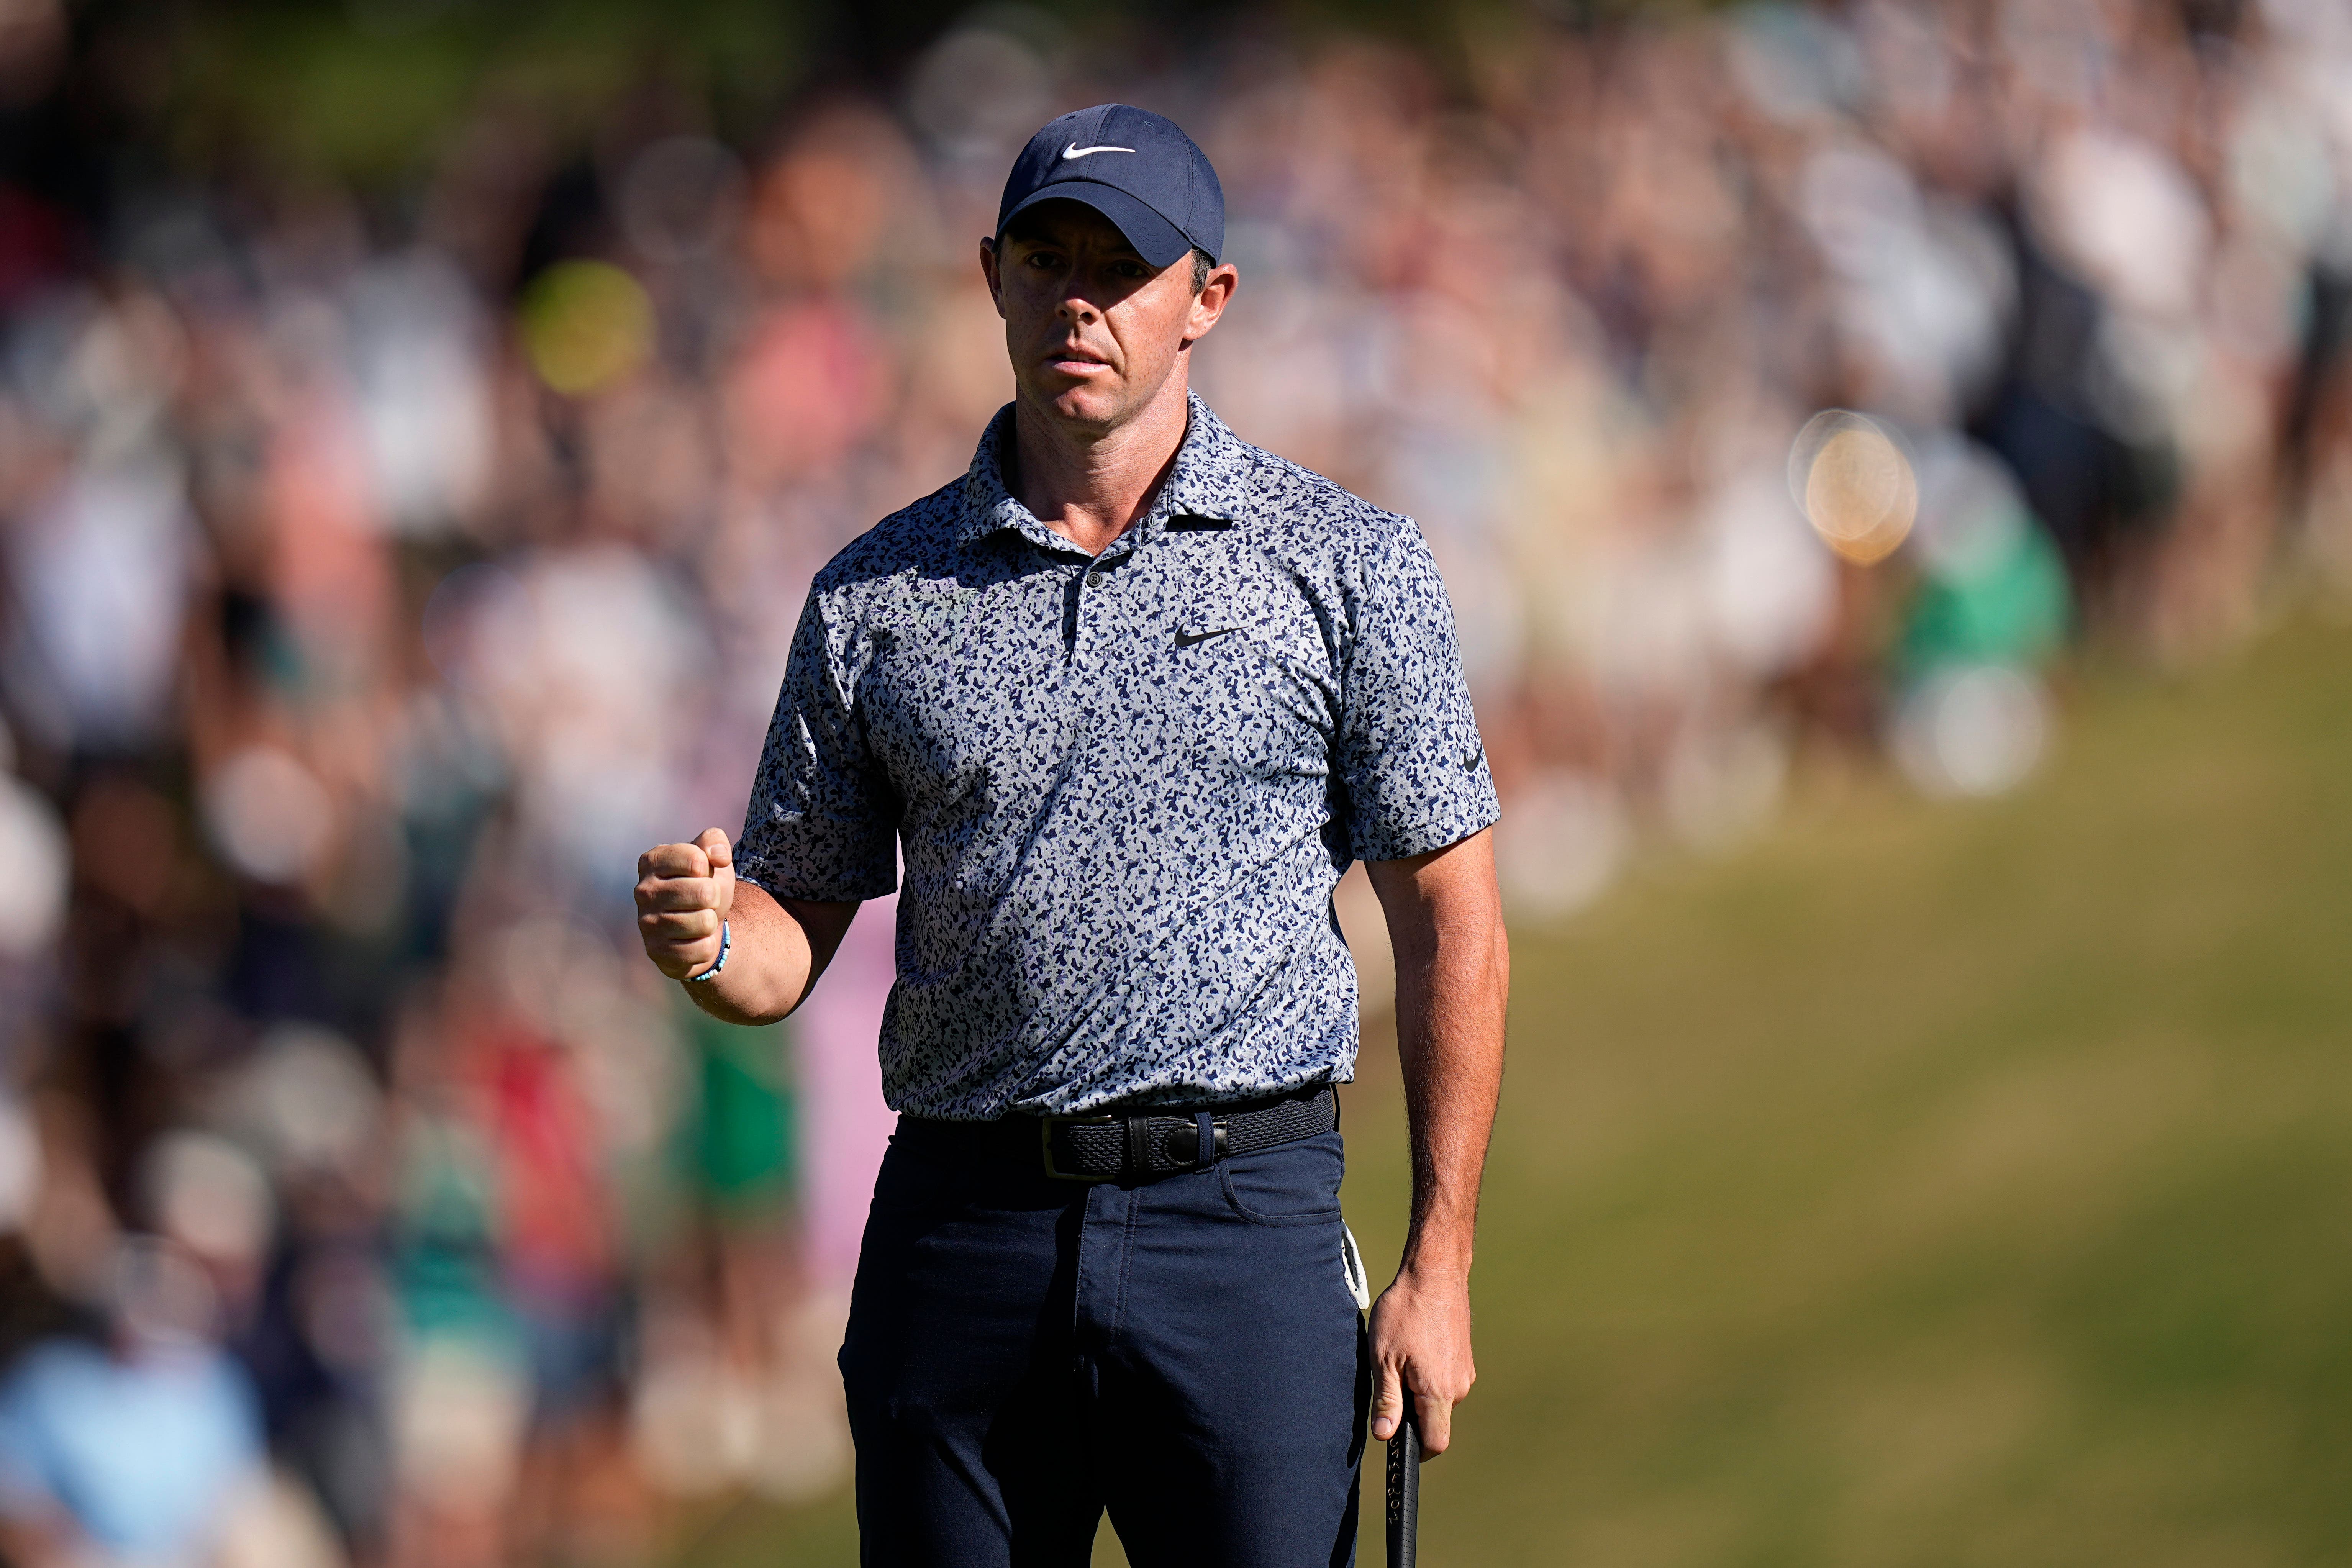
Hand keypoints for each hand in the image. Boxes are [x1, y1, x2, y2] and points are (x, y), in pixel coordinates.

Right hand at [635, 828, 735, 979]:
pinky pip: (703, 949)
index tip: (700, 873)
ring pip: (705, 922)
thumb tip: (719, 856)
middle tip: (703, 900)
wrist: (697, 927)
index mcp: (652, 861)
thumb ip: (714, 841)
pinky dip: (706, 945)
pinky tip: (693, 940)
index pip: (697, 860)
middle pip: (705, 892)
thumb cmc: (702, 885)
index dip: (709, 868)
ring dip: (710, 922)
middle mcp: (643, 891)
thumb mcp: (711, 858)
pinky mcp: (655, 951)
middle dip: (715, 897)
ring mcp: (646, 923)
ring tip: (697, 919)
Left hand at [1367, 1265, 1474, 1454]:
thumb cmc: (1405, 1312)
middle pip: (1435, 1421)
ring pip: (1439, 1400)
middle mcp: (1458, 1387)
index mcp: (1438, 1392)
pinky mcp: (1464, 1358)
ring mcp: (1464, 1371)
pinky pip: (1444, 1380)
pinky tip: (1413, 1349)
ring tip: (1400, 1358)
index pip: (1434, 1443)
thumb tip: (1384, 1435)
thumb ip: (1387, 1400)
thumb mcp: (1383, 1357)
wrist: (1435, 1273)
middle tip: (1389, 1382)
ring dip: (1418, 1391)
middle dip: (1411, 1414)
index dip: (1414, 1449)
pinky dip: (1427, 1375)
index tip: (1395, 1437)